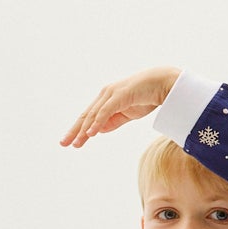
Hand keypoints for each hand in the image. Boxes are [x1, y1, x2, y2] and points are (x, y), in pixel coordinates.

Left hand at [60, 66, 182, 146]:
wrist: (164, 84)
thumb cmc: (147, 97)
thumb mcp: (127, 114)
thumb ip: (113, 122)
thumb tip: (98, 131)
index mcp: (106, 99)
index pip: (88, 116)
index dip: (78, 129)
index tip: (69, 142)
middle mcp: (105, 95)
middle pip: (86, 115)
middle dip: (74, 130)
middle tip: (63, 143)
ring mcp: (111, 94)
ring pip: (93, 115)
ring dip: (84, 130)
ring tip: (76, 143)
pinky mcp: (119, 96)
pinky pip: (105, 111)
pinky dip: (97, 122)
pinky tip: (91, 133)